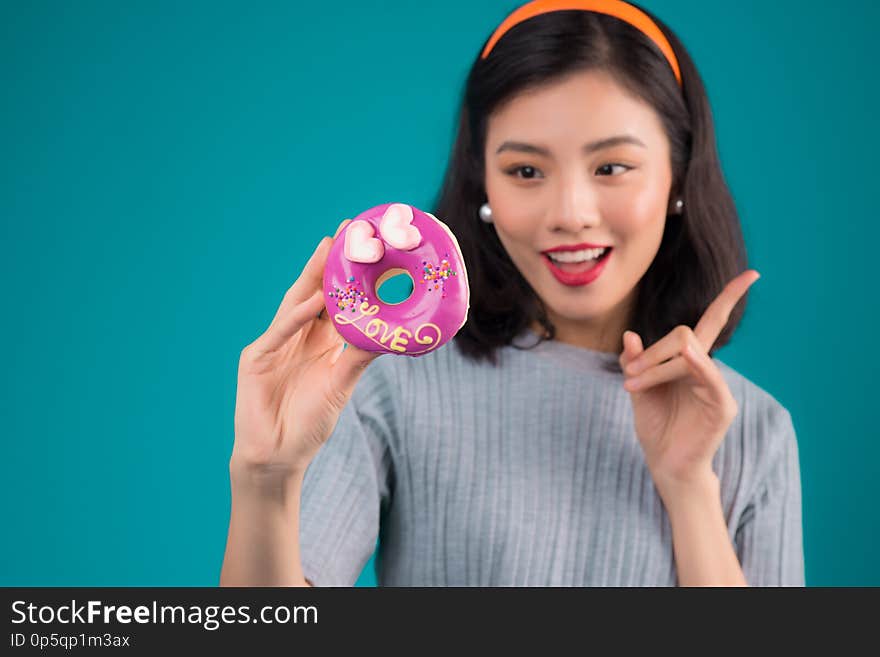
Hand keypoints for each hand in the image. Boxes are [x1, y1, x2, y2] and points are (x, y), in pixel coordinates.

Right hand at [231, 219, 381, 480]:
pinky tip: (312, 301)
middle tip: (346, 231)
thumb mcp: (342, 383)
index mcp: (319, 341)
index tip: (368, 249)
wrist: (278, 456)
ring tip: (329, 250)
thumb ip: (360, 355)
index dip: (349, 275)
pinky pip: (280, 333)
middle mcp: (296, 335)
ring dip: (312, 278)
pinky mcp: (256, 359)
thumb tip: (393, 333)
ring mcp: (275, 344)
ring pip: (296, 304)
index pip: (336, 300)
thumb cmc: (310, 422)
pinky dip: (296, 317)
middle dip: (329, 263)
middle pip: (315, 292)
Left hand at [618, 270, 760, 495]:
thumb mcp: (638, 388)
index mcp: (690, 362)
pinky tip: (689, 357)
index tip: (753, 274)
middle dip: (652, 351)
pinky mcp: (721, 408)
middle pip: (685, 334)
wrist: (664, 463)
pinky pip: (711, 380)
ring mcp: (717, 388)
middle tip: (629, 376)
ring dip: (655, 366)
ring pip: (689, 353)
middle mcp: (707, 370)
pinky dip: (699, 365)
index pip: (713, 321)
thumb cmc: (656, 425)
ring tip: (632, 386)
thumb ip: (635, 362)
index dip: (730, 297)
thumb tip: (630, 335)